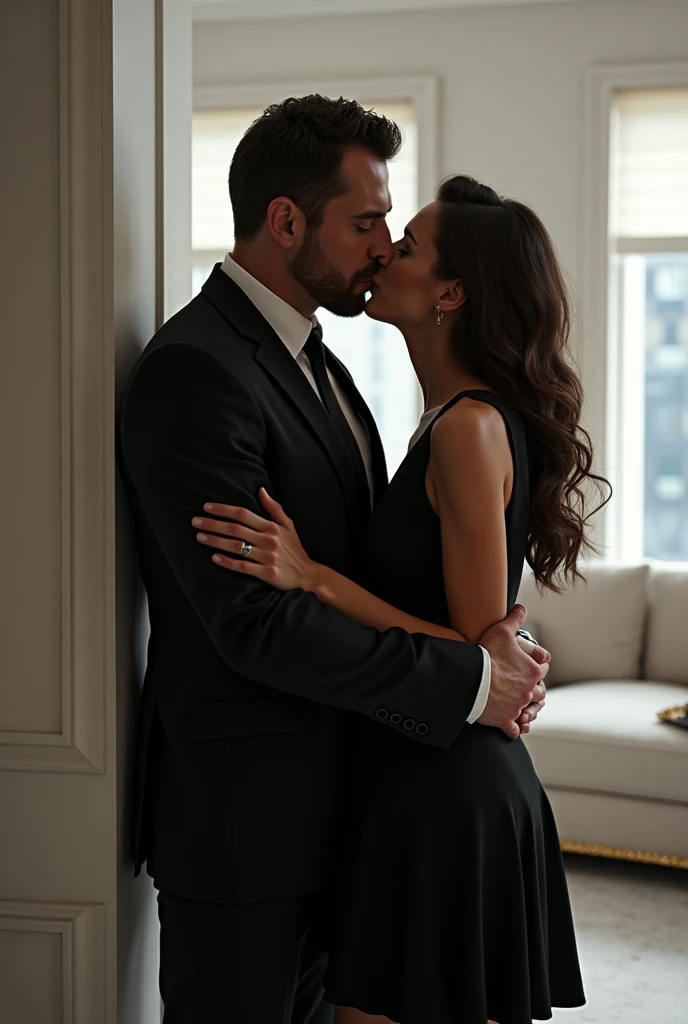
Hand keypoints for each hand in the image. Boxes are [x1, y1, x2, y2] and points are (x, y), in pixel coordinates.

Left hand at [191, 488, 317, 590]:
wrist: (308, 576)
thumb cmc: (295, 550)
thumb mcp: (289, 526)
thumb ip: (274, 508)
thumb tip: (260, 489)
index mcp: (272, 527)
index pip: (243, 514)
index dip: (224, 509)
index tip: (207, 507)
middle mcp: (269, 539)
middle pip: (235, 528)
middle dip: (213, 524)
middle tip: (195, 521)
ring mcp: (267, 557)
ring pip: (236, 546)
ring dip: (216, 541)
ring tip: (199, 537)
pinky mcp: (266, 573)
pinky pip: (242, 566)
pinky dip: (227, 562)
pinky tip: (214, 557)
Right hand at [477, 604, 549, 739]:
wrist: (471, 680)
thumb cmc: (486, 655)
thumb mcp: (502, 631)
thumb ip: (514, 619)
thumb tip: (521, 608)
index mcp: (533, 670)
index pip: (544, 667)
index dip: (538, 664)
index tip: (531, 664)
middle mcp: (530, 690)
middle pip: (540, 691)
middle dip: (534, 688)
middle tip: (524, 685)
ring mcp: (518, 706)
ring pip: (529, 710)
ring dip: (526, 708)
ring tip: (520, 706)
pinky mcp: (505, 719)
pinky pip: (513, 728)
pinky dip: (512, 727)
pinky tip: (509, 724)